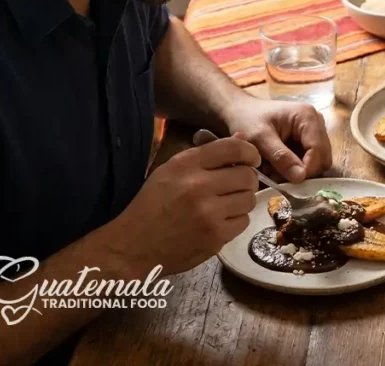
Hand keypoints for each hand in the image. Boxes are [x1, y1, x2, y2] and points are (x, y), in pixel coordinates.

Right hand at [109, 135, 259, 274]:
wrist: (133, 246)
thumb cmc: (152, 204)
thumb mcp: (171, 171)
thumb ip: (207, 155)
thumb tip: (242, 138)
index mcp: (185, 164)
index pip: (233, 148)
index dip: (250, 152)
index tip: (251, 159)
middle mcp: (199, 185)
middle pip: (247, 175)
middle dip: (247, 179)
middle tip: (237, 185)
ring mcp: (209, 213)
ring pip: (249, 199)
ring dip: (242, 201)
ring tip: (226, 204)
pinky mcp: (215, 236)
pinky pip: (243, 221)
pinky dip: (235, 221)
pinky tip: (219, 221)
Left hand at [222, 96, 331, 183]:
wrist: (240, 111)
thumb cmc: (248, 120)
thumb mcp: (260, 138)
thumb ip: (280, 157)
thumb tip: (300, 177)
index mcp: (308, 117)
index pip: (318, 150)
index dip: (307, 170)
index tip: (289, 182)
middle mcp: (317, 123)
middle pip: (322, 158)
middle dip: (302, 172)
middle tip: (278, 177)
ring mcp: (315, 132)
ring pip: (317, 162)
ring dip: (298, 172)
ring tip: (275, 171)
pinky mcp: (309, 140)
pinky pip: (310, 161)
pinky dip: (295, 168)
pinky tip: (278, 166)